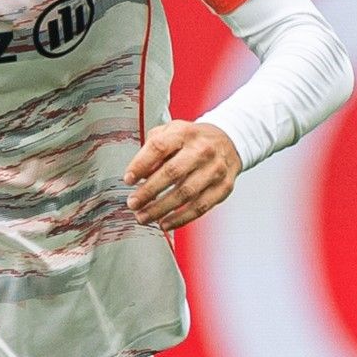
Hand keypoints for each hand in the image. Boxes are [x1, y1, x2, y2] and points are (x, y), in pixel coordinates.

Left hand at [123, 120, 240, 230]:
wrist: (228, 141)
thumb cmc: (192, 140)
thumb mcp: (169, 133)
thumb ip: (151, 151)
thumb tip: (140, 175)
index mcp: (184, 133)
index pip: (158, 147)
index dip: (140, 164)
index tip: (128, 179)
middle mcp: (202, 150)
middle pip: (172, 173)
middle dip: (148, 191)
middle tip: (133, 203)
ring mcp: (215, 170)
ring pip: (186, 193)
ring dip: (161, 209)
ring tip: (143, 216)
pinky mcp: (223, 187)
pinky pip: (200, 207)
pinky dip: (181, 218)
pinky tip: (165, 223)